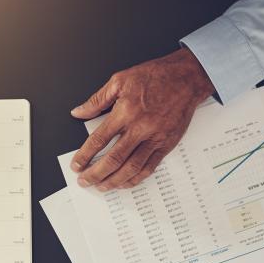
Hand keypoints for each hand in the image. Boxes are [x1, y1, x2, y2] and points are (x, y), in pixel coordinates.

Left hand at [70, 48, 213, 189]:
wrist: (186, 78)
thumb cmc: (155, 76)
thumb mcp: (120, 80)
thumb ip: (97, 99)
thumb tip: (78, 112)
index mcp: (125, 111)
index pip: (99, 140)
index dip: (85, 155)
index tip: (77, 165)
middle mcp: (140, 127)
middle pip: (113, 159)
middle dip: (96, 174)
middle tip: (84, 181)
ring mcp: (155, 138)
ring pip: (131, 168)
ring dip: (114, 181)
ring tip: (102, 186)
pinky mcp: (167, 144)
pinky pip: (149, 167)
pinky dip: (136, 178)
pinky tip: (125, 182)